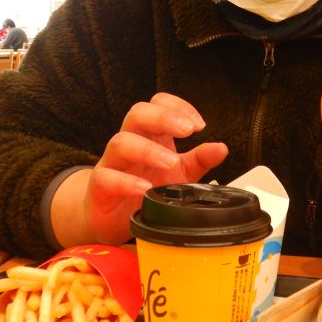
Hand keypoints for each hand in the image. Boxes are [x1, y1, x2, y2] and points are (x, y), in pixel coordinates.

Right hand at [56, 93, 227, 244]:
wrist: (114, 218)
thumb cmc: (145, 188)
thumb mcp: (179, 174)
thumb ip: (199, 160)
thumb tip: (221, 148)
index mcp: (150, 134)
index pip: (158, 103)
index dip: (178, 107)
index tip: (198, 125)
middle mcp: (130, 143)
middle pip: (138, 113)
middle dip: (163, 117)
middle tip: (187, 131)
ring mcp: (112, 163)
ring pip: (121, 142)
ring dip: (148, 149)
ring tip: (171, 162)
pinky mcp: (100, 187)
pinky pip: (107, 177)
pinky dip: (126, 181)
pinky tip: (144, 187)